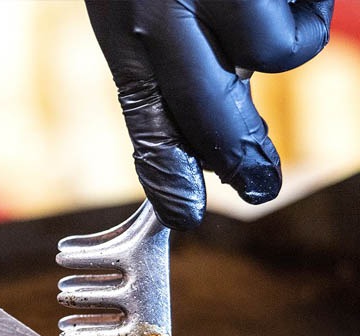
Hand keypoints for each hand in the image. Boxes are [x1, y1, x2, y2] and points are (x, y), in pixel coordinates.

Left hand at [85, 0, 332, 229]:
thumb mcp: (147, 7)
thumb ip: (180, 62)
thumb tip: (222, 139)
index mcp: (126, 25)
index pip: (147, 115)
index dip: (167, 173)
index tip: (183, 214)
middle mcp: (164, 6)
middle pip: (212, 111)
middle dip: (239, 154)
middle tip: (258, 185)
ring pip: (274, 53)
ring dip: (274, 38)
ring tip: (251, 3)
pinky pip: (309, 15)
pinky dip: (306, 4)